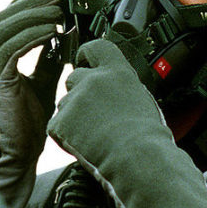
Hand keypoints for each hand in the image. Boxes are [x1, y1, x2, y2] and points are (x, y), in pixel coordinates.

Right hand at [0, 0, 64, 207]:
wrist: (15, 157)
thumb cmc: (24, 128)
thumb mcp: (43, 85)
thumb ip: (49, 60)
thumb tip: (66, 35)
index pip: (6, 21)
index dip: (23, 2)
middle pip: (4, 18)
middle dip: (30, 3)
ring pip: (5, 28)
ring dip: (33, 15)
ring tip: (56, 10)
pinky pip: (12, 48)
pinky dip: (32, 35)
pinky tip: (50, 31)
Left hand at [47, 39, 206, 207]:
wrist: (138, 161)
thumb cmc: (149, 138)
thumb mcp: (143, 99)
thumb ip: (123, 87)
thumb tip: (115, 88)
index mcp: (118, 72)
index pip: (95, 47)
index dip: (87, 54)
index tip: (85, 59)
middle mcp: (93, 80)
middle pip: (74, 77)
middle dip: (79, 92)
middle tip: (93, 113)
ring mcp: (74, 100)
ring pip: (65, 103)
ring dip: (74, 115)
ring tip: (95, 135)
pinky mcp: (60, 122)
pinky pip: (58, 126)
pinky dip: (66, 136)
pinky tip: (86, 145)